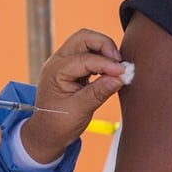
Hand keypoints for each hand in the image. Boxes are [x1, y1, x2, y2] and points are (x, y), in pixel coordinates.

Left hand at [21, 28, 125, 162]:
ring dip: (104, 50)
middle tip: (120, 62)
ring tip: (117, 67)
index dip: (107, 64)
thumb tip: (121, 78)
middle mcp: (58, 61)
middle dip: (104, 45)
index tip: (124, 72)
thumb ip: (100, 92)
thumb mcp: (80, 110)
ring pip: (86, 42)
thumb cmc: (59, 124)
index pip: (85, 59)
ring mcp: (64, 62)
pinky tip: (110, 70)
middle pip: (83, 38)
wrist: (47, 133)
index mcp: (55, 71)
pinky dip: (102, 57)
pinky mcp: (73, 67)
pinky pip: (89, 53)